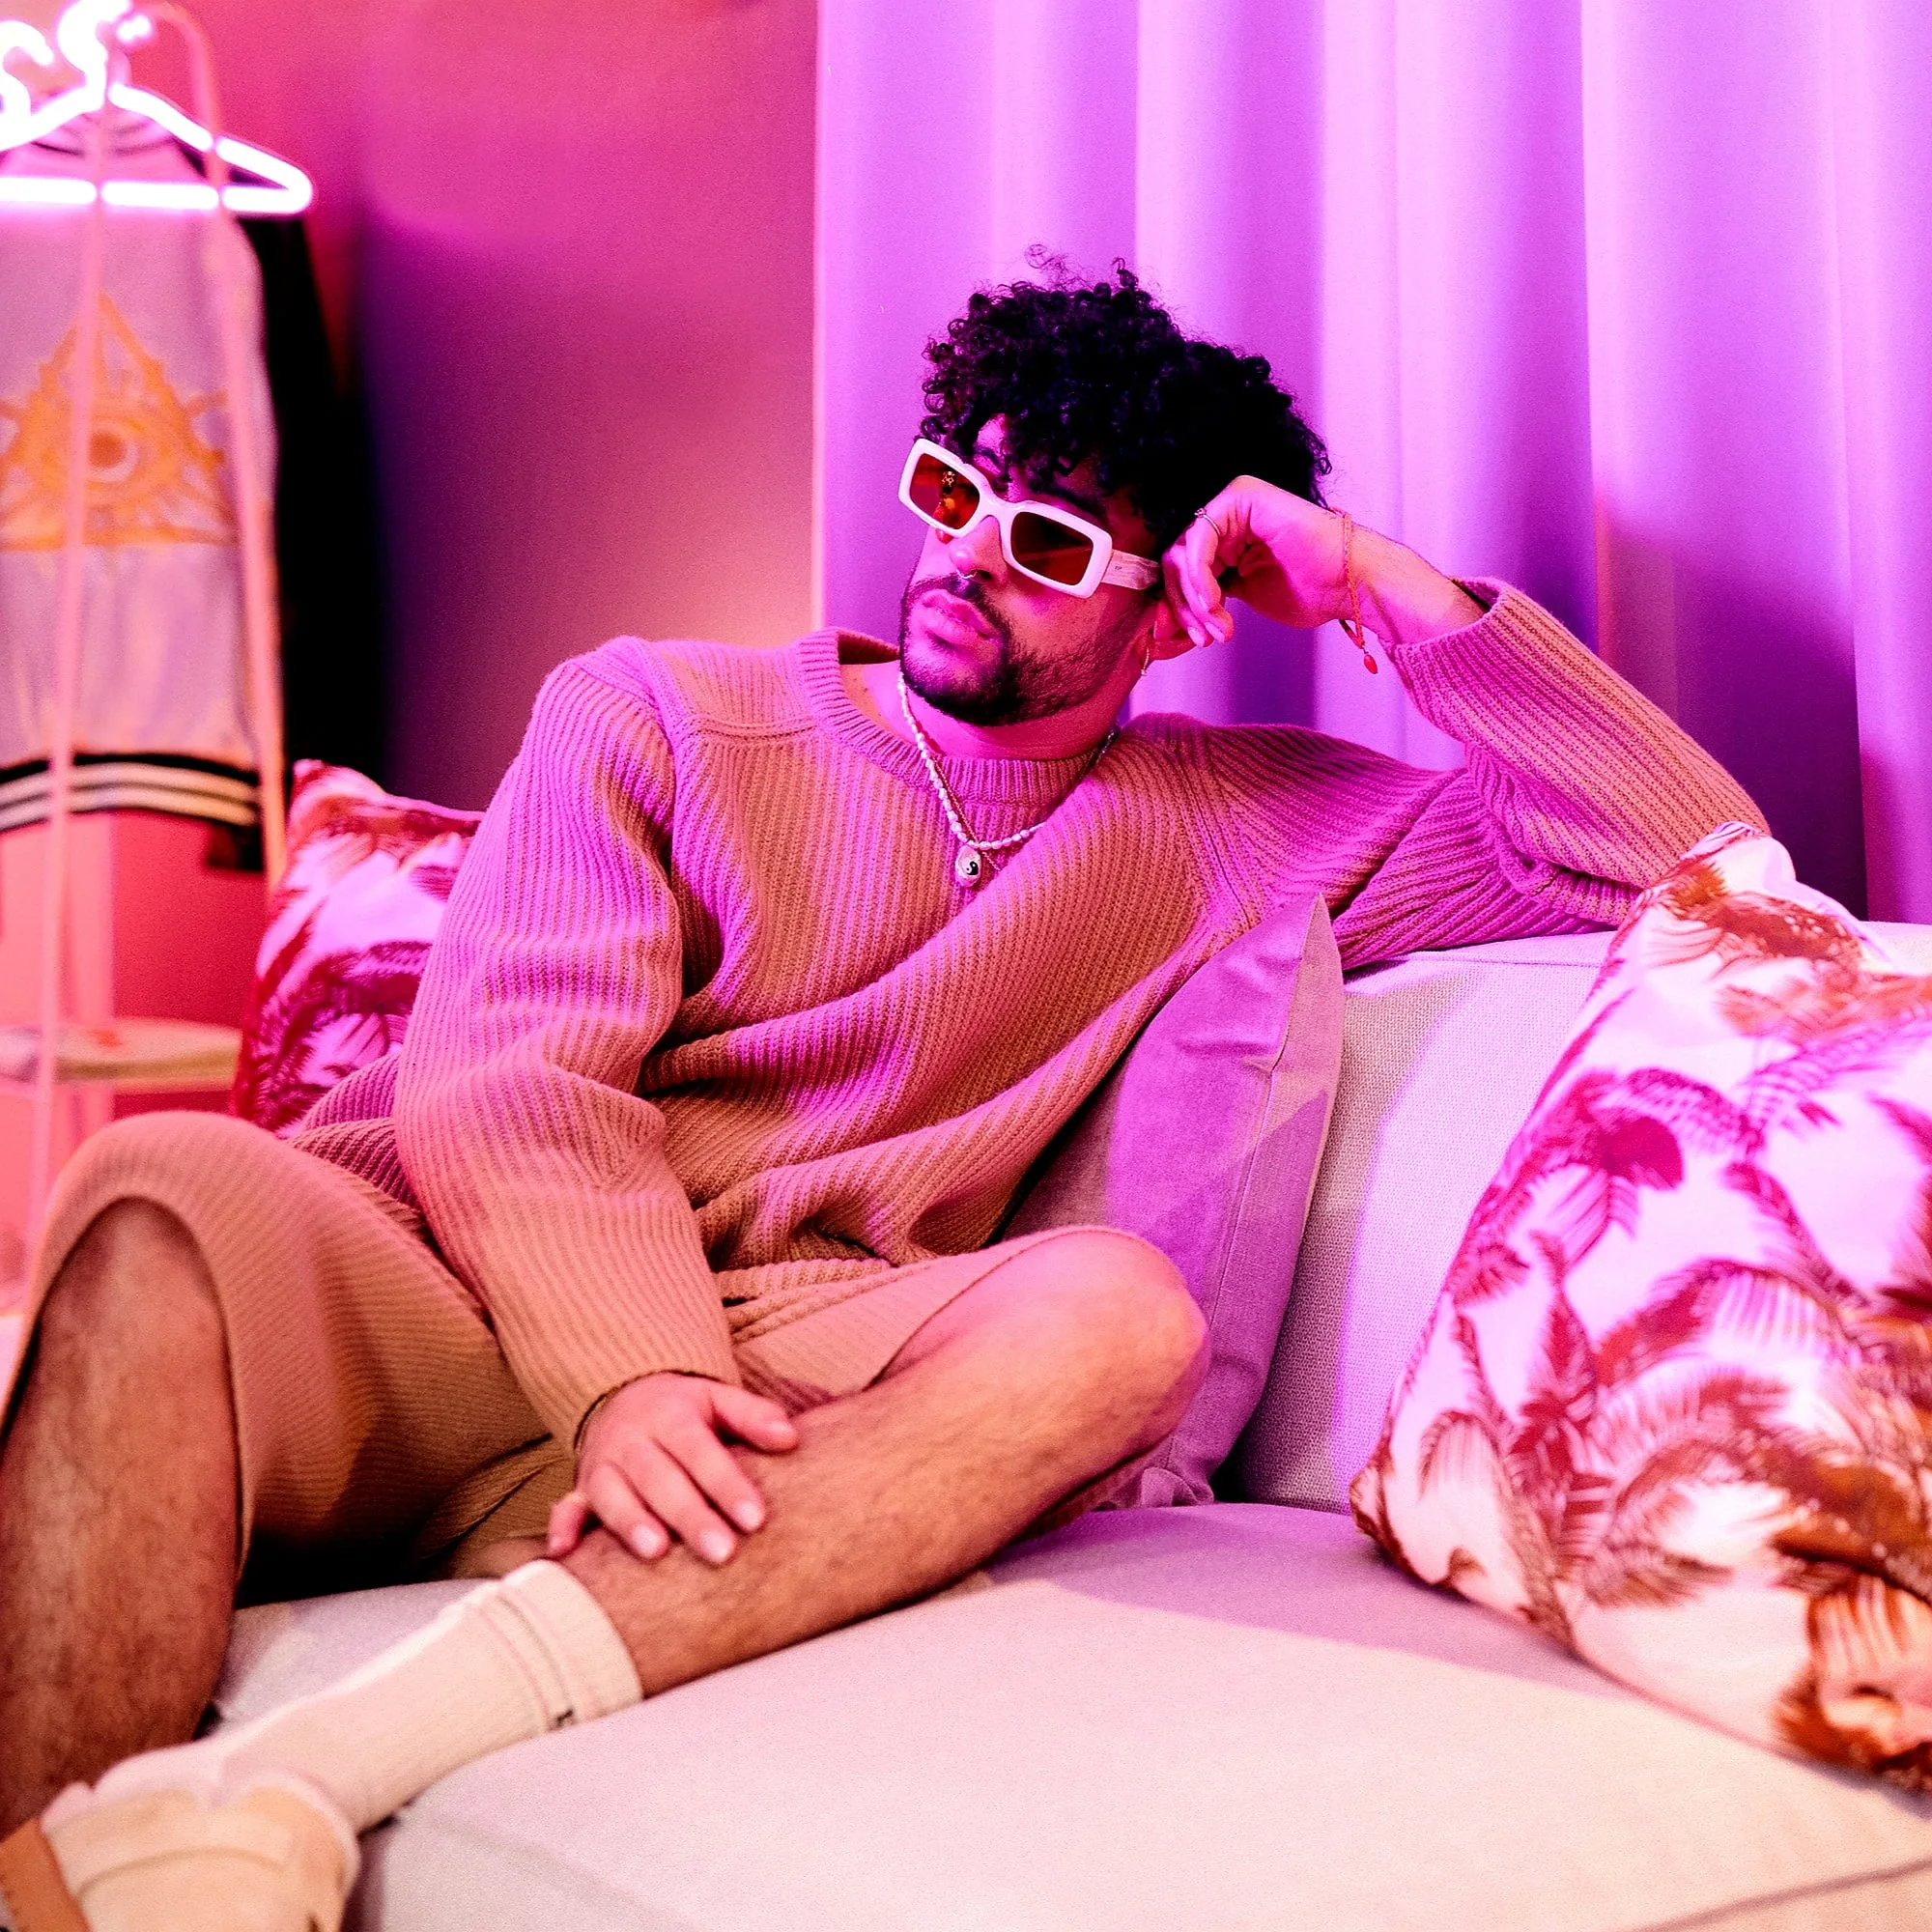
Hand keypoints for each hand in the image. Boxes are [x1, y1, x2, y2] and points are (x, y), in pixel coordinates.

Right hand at [548, 1372, 799, 1565]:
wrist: (625, 1395)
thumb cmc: (685, 1410)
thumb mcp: (718, 1399)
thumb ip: (753, 1416)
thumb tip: (790, 1438)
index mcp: (671, 1415)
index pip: (700, 1450)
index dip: (727, 1484)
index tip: (756, 1519)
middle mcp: (633, 1439)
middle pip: (660, 1478)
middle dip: (690, 1516)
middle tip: (722, 1552)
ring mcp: (603, 1464)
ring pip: (613, 1494)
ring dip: (630, 1523)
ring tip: (656, 1552)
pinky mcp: (582, 1487)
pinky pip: (566, 1507)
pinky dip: (562, 1528)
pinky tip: (564, 1554)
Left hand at [1151, 476, 1481, 655]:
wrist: (1349, 582)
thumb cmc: (1305, 591)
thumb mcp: (1238, 600)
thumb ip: (1202, 603)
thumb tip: (1158, 628)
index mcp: (1220, 534)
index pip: (1175, 568)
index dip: (1171, 606)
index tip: (1177, 640)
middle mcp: (1222, 513)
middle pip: (1172, 560)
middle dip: (1180, 606)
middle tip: (1197, 638)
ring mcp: (1231, 501)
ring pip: (1181, 553)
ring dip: (1194, 600)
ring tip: (1219, 628)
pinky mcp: (1241, 497)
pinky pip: (1200, 540)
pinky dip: (1201, 578)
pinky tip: (1217, 605)